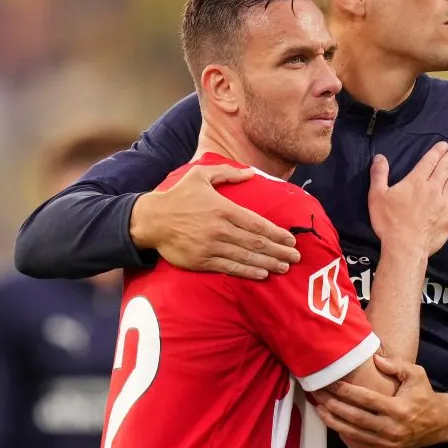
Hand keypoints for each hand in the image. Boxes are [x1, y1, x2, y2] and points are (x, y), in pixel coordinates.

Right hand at [129, 164, 300, 278]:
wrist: (151, 220)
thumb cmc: (178, 196)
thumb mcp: (200, 175)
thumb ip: (227, 173)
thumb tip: (252, 173)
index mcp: (223, 208)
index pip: (257, 224)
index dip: (277, 233)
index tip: (291, 240)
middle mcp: (220, 228)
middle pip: (256, 243)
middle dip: (279, 251)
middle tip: (296, 257)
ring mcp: (210, 246)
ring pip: (246, 257)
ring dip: (268, 263)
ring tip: (284, 267)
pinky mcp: (201, 261)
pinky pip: (229, 268)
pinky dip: (248, 272)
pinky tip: (262, 274)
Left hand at [313, 355, 447, 447]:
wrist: (438, 424)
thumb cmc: (424, 395)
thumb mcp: (416, 375)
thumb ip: (397, 365)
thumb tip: (375, 359)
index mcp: (399, 409)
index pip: (366, 399)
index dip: (346, 391)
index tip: (331, 383)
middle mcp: (391, 428)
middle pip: (355, 418)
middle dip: (333, 405)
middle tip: (318, 394)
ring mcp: (387, 443)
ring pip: (353, 434)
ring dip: (333, 422)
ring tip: (318, 409)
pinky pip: (358, 445)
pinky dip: (343, 435)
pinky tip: (333, 423)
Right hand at [369, 141, 447, 254]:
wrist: (406, 247)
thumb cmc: (389, 222)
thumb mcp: (377, 196)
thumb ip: (379, 175)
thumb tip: (379, 157)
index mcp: (416, 182)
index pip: (429, 162)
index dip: (437, 152)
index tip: (444, 145)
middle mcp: (432, 189)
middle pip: (445, 169)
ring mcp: (444, 202)